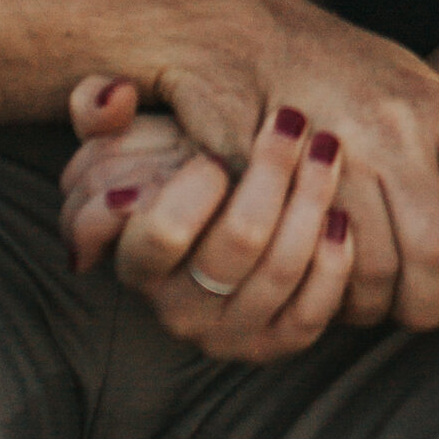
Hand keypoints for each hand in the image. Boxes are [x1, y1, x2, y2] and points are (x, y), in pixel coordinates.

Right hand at [61, 0, 438, 332]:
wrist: (236, 27)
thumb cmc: (328, 62)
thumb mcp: (402, 78)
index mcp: (433, 103)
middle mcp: (393, 128)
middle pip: (437, 245)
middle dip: (435, 300)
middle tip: (426, 316)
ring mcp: (337, 153)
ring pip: (375, 262)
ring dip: (376, 303)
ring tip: (374, 309)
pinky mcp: (284, 176)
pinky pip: (315, 253)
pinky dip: (324, 285)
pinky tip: (327, 288)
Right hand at [69, 94, 363, 361]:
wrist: (219, 227)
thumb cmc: (176, 174)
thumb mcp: (126, 140)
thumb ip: (97, 110)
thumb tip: (113, 94)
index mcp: (135, 262)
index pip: (164, 232)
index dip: (196, 188)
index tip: (215, 153)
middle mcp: (177, 309)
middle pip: (240, 240)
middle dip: (272, 170)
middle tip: (293, 121)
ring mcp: (228, 334)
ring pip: (282, 268)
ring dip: (312, 199)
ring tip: (326, 147)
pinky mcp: (275, 345)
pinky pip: (313, 310)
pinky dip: (333, 259)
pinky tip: (340, 214)